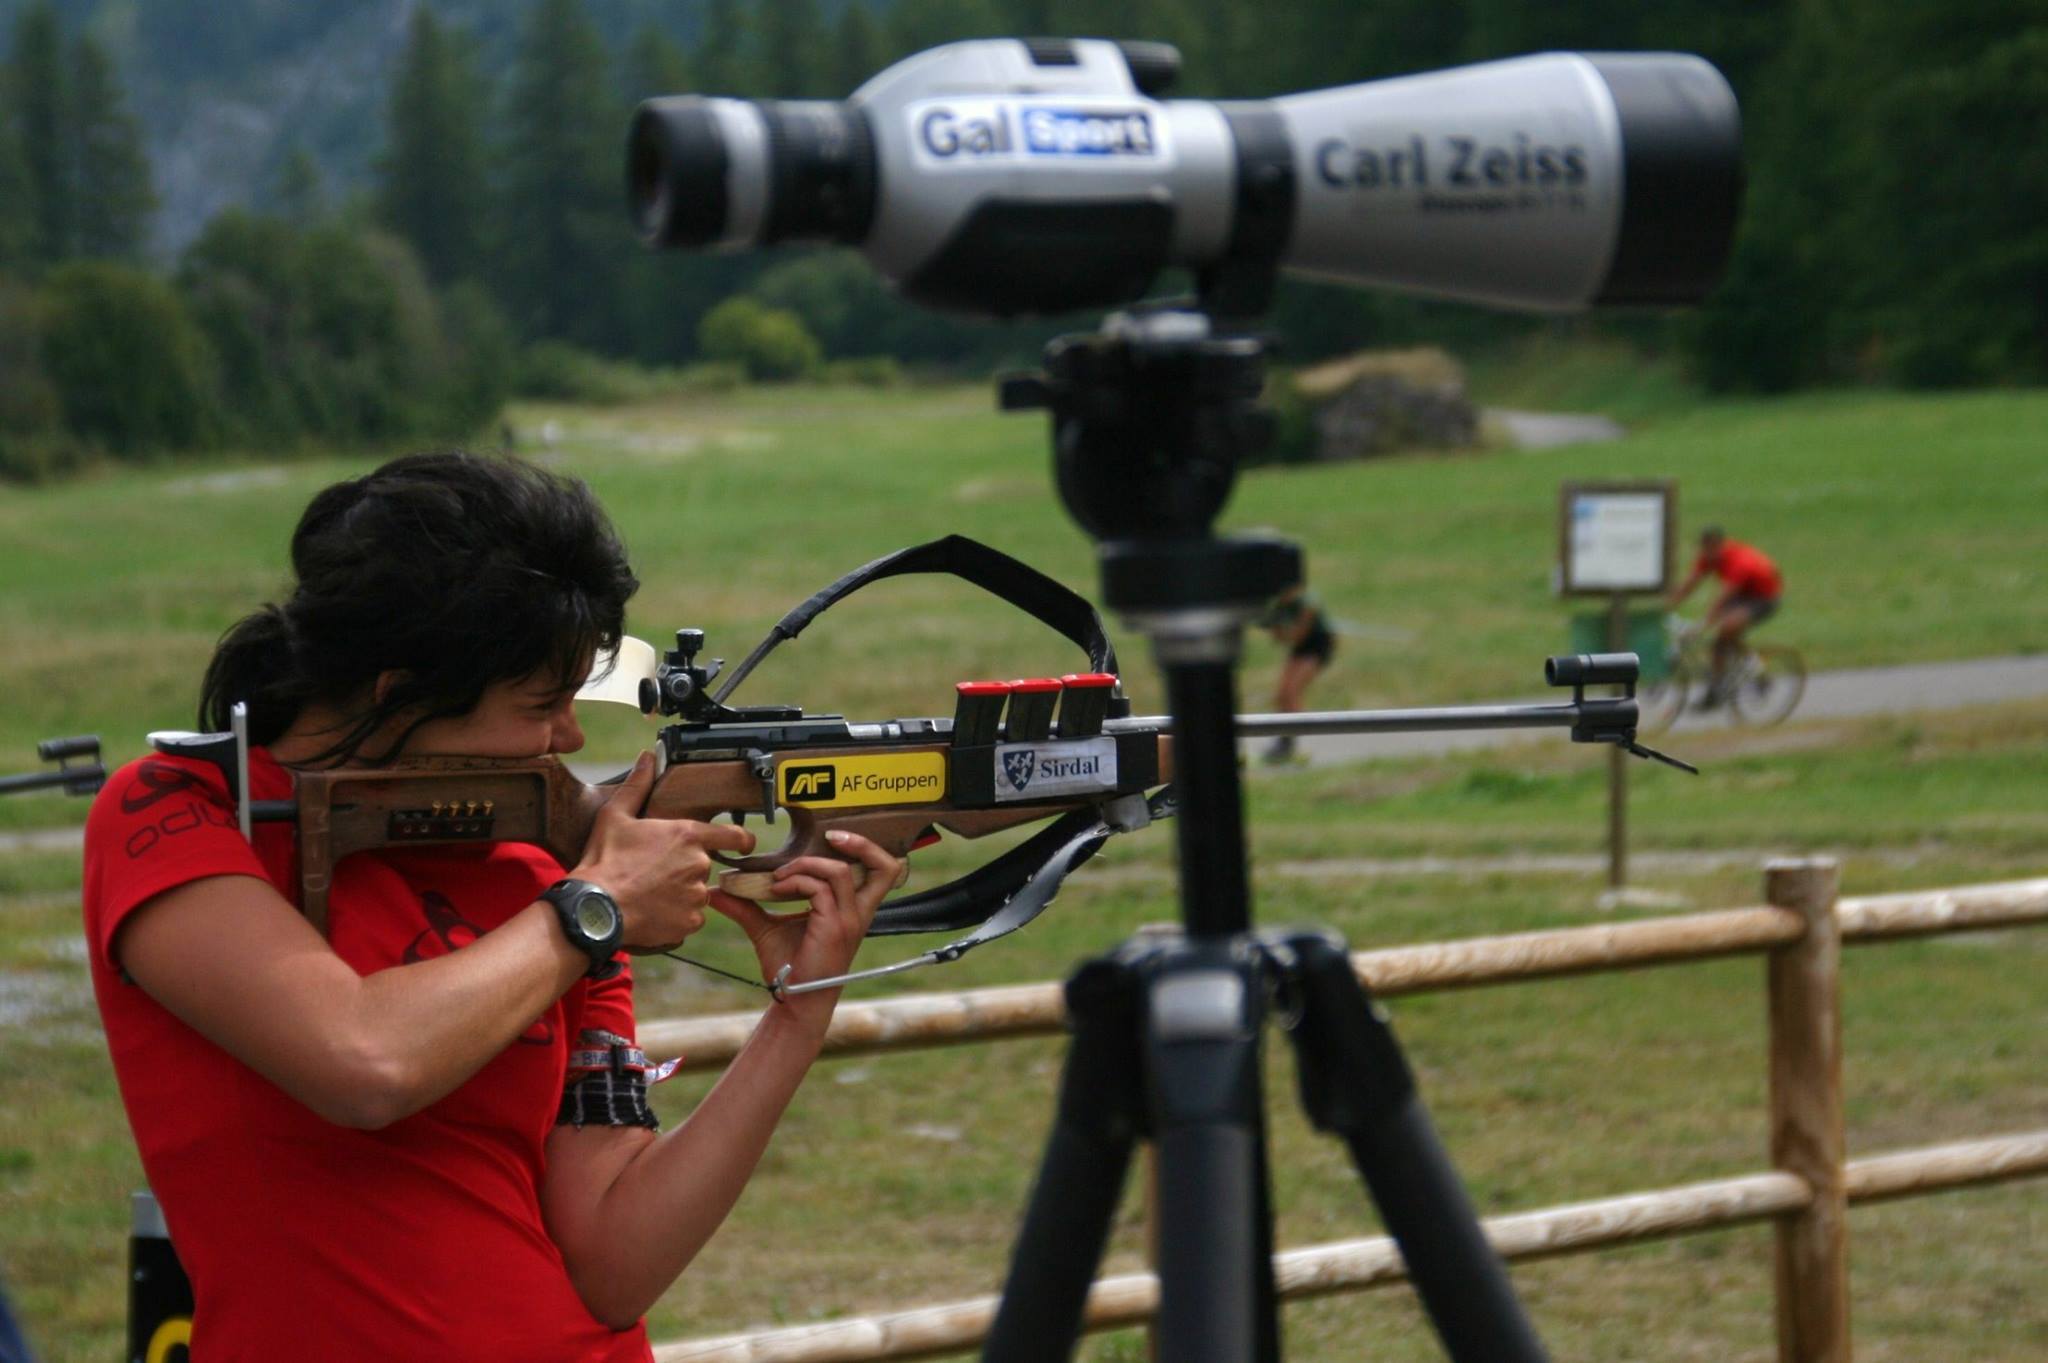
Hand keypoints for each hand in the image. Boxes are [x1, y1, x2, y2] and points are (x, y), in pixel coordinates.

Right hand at [568, 751, 756, 953]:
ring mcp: (695, 896)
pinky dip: (676, 916)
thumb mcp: (615, 816)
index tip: (743, 844)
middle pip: (703, 866)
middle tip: (655, 871)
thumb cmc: (604, 860)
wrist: (594, 909)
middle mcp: (698, 865)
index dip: (742, 840)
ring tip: (649, 892)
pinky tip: (652, 910)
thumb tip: (647, 757)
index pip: (735, 836)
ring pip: (695, 893)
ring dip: (680, 893)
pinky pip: (689, 917)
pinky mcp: (689, 922)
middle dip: (685, 868)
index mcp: (688, 836)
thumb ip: (638, 785)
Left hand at [707, 829, 900, 1032]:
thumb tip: (717, 890)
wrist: (793, 1000)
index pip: (880, 871)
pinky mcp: (834, 927)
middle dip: (861, 843)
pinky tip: (776, 889)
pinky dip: (795, 881)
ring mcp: (848, 920)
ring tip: (780, 875)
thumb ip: (746, 905)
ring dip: (806, 865)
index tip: (827, 841)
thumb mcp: (766, 928)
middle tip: (830, 836)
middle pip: (885, 868)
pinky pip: (819, 889)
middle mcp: (858, 912)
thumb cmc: (788, 967)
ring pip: (839, 871)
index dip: (862, 849)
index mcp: (852, 909)